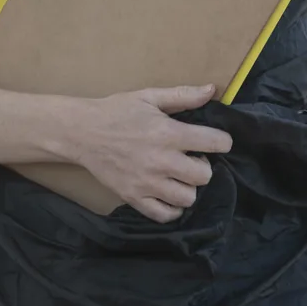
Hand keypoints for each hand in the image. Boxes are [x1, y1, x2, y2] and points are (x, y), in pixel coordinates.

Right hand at [69, 84, 232, 222]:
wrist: (83, 132)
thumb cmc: (118, 111)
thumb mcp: (149, 96)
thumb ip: (183, 95)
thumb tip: (212, 90)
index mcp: (168, 133)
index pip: (212, 142)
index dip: (222, 141)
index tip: (219, 141)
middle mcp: (161, 161)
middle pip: (204, 176)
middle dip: (204, 166)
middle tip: (193, 158)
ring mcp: (147, 184)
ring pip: (187, 198)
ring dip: (189, 187)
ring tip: (179, 175)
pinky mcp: (134, 199)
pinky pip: (165, 215)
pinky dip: (172, 208)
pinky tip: (169, 192)